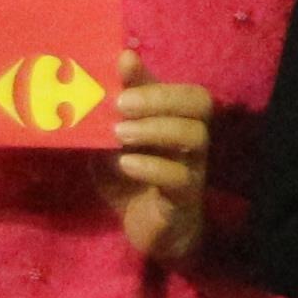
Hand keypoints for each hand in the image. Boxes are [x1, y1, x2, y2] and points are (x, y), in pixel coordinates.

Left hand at [100, 57, 215, 261]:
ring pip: (194, 137)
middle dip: (160, 98)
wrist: (148, 231)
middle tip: (121, 103)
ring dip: (156, 129)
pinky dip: (152, 167)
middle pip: (200, 104)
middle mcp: (191, 140)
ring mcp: (192, 168)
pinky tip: (126, 164)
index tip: (123, 66)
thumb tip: (97, 79)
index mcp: (176, 122)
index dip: (156, 76)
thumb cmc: (132, 179)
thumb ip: (112, 113)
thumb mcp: (116, 143)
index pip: (183, 89)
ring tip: (120, 133)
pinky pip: (180, 178)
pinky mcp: (183, 199)